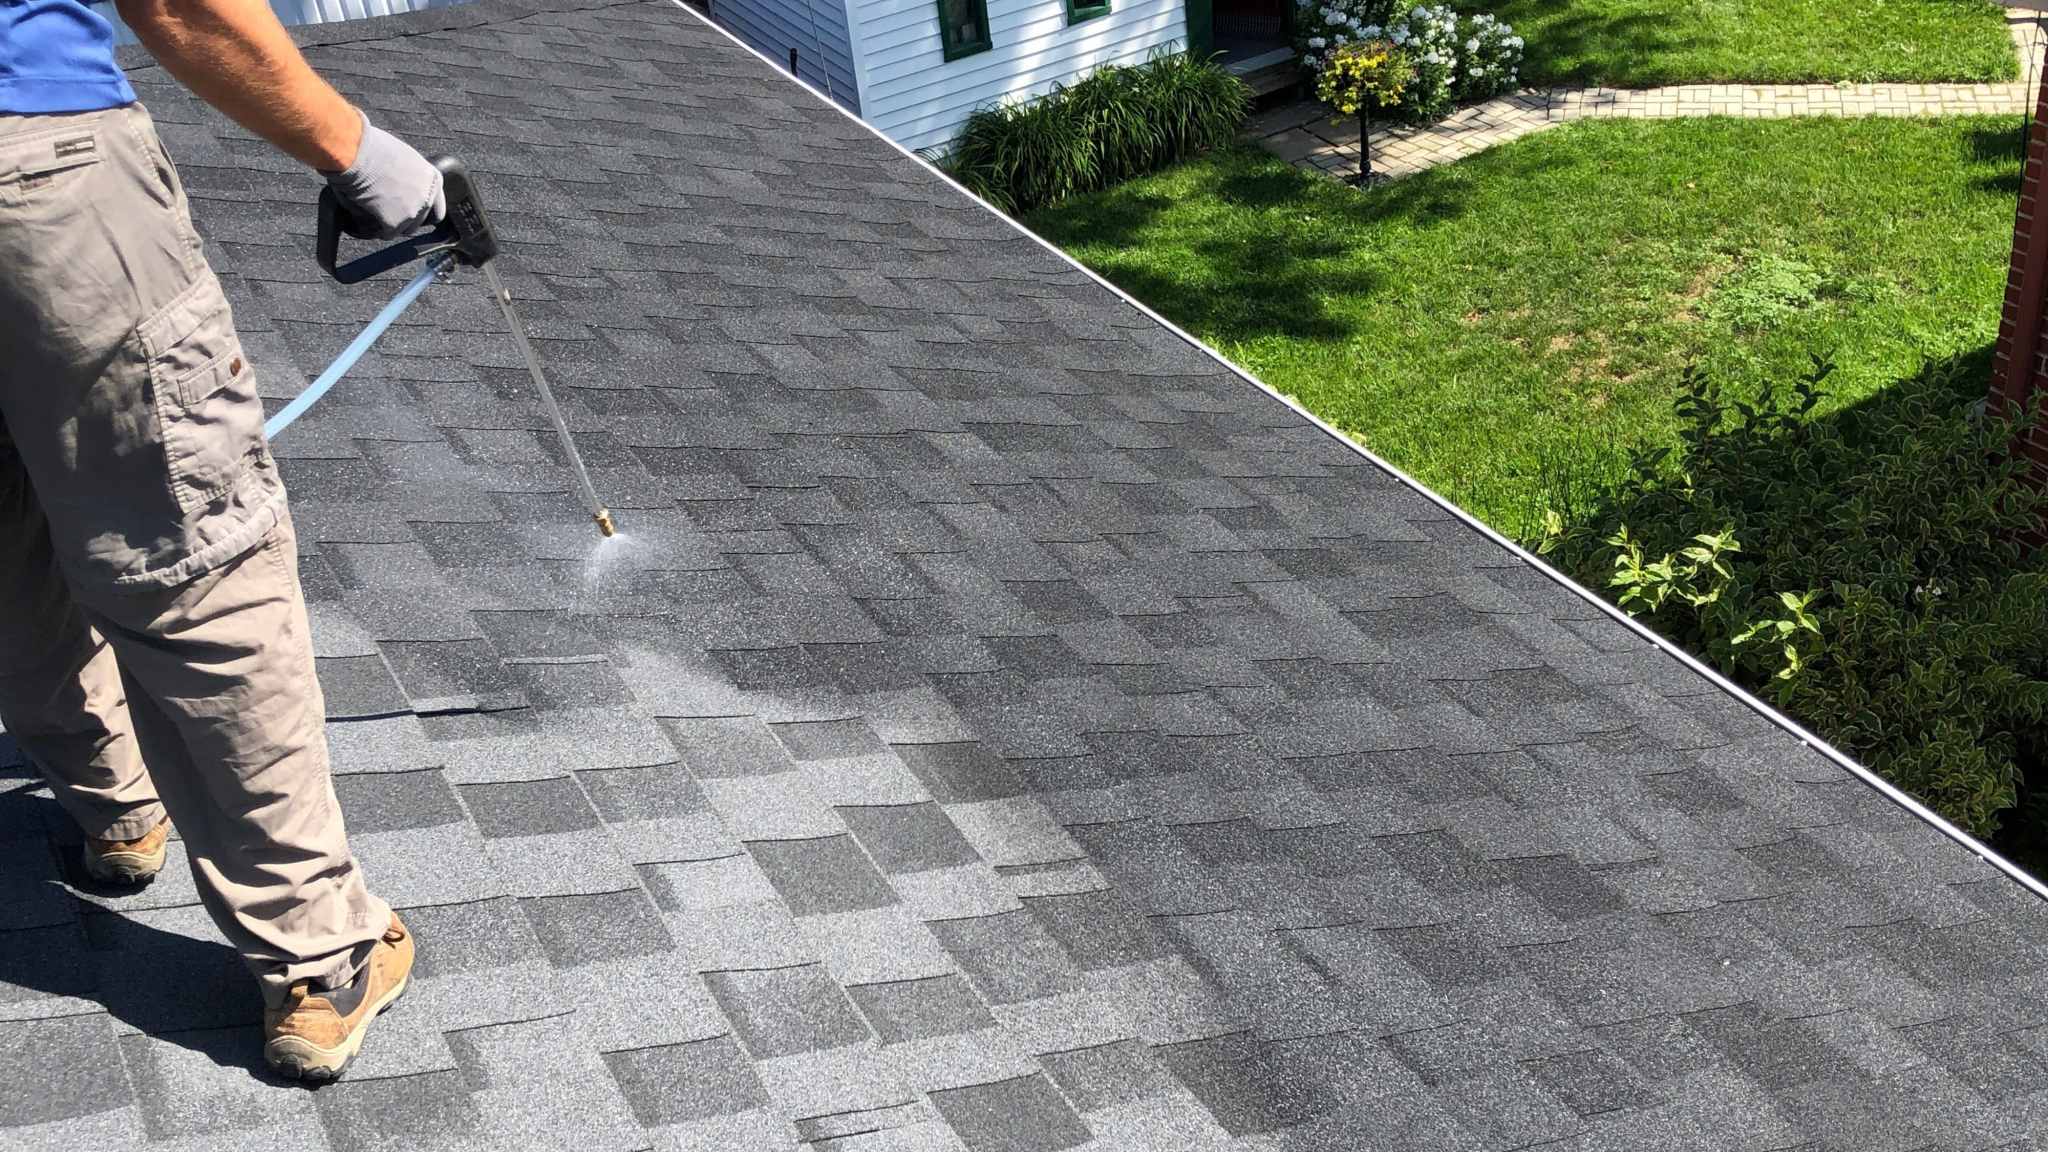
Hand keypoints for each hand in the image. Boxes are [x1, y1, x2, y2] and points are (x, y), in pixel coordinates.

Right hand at [322, 111, 445, 240]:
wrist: (357, 155)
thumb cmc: (375, 148)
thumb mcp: (405, 156)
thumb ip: (412, 173)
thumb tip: (406, 178)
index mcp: (433, 179)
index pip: (437, 206)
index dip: (425, 210)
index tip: (413, 210)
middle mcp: (427, 197)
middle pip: (422, 219)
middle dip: (409, 219)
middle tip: (396, 215)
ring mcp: (412, 212)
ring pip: (407, 229)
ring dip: (397, 226)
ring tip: (384, 219)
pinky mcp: (394, 222)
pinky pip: (389, 233)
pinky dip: (383, 231)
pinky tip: (375, 225)